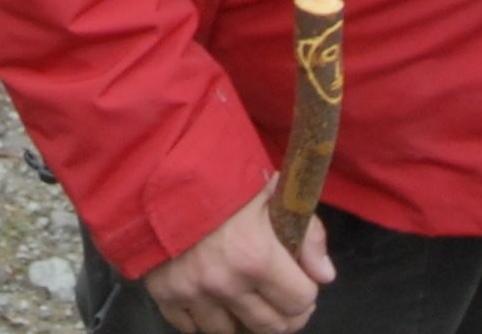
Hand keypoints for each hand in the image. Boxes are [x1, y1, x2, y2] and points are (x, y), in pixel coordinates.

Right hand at [141, 185, 330, 333]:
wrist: (157, 165)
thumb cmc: (220, 174)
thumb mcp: (272, 191)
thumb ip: (307, 233)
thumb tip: (325, 276)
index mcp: (256, 257)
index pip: (299, 301)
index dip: (306, 291)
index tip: (300, 280)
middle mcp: (225, 284)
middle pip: (270, 326)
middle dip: (282, 312)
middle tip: (279, 296)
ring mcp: (192, 293)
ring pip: (230, 333)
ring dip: (242, 318)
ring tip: (245, 297)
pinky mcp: (164, 295)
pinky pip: (190, 328)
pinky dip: (204, 317)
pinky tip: (211, 298)